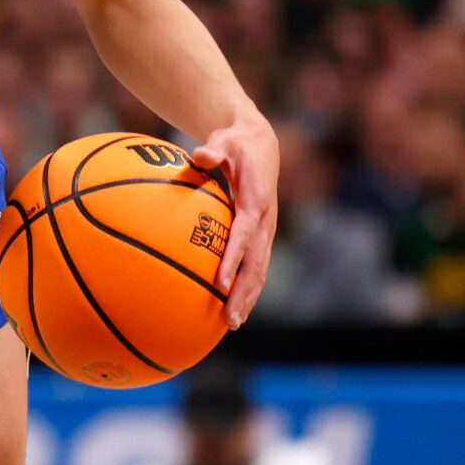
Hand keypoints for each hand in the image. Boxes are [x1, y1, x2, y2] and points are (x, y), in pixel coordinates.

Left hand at [188, 116, 278, 326]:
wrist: (262, 144)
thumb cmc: (235, 143)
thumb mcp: (224, 140)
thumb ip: (213, 150)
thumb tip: (198, 156)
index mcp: (256, 201)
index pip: (244, 235)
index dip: (233, 259)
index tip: (219, 282)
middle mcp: (265, 221)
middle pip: (256, 264)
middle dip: (243, 292)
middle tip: (229, 318)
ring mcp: (266, 231)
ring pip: (259, 271)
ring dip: (247, 298)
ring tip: (232, 324)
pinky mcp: (261, 236)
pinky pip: (255, 267)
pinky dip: (246, 288)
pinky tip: (232, 309)